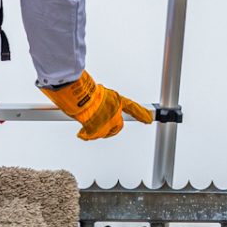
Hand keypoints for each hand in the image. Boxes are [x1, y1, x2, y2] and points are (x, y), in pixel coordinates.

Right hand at [39, 72, 153, 140]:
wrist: (78, 96)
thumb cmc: (85, 91)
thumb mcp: (98, 94)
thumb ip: (101, 102)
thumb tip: (95, 105)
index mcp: (116, 99)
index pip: (132, 107)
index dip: (142, 113)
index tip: (149, 118)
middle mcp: (115, 111)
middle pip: (118, 125)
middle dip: (110, 128)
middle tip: (99, 124)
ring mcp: (108, 121)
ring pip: (105, 132)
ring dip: (95, 129)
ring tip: (86, 120)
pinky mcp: (99, 129)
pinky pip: (91, 135)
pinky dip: (85, 134)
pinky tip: (81, 129)